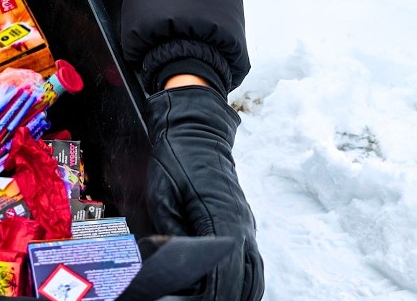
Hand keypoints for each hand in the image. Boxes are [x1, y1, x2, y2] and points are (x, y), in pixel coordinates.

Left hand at [146, 85, 263, 299]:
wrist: (197, 133)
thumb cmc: (176, 160)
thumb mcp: (161, 196)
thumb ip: (171, 235)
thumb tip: (173, 267)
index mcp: (223, 219)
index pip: (223, 275)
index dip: (206, 296)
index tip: (184, 300)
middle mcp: (242, 227)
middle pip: (244, 284)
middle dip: (221, 298)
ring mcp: (247, 227)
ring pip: (254, 278)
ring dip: (235, 294)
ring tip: (205, 298)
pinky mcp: (244, 226)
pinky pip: (252, 266)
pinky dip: (242, 284)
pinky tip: (222, 290)